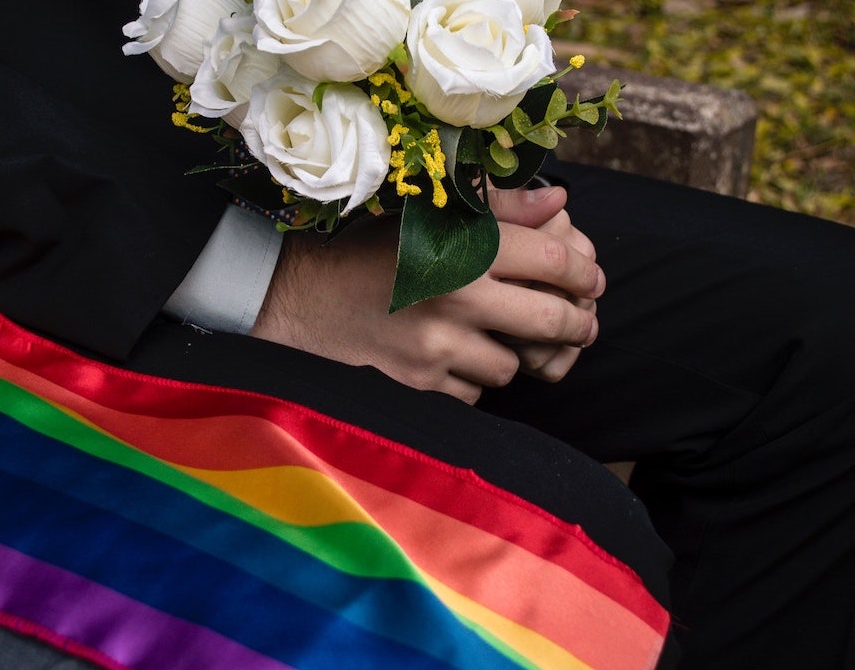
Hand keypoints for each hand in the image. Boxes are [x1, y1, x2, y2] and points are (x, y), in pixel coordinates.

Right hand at [251, 186, 603, 403]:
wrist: (303, 296)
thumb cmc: (370, 248)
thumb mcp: (430, 214)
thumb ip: (499, 207)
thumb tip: (559, 201)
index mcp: (462, 245)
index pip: (553, 258)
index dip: (584, 271)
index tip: (591, 279)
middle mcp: (456, 295)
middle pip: (550, 321)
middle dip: (577, 324)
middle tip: (582, 323)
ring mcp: (437, 345)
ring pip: (512, 365)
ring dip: (513, 354)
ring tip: (500, 338)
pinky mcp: (420, 382)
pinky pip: (475, 392)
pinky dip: (474, 379)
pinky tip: (458, 358)